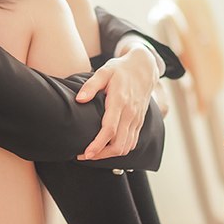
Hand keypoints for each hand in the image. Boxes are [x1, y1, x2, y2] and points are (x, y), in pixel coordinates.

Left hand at [76, 46, 161, 160]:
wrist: (144, 68)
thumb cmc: (121, 70)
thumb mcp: (104, 71)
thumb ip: (91, 85)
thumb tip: (79, 99)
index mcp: (120, 101)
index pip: (110, 130)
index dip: (98, 145)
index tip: (86, 153)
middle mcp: (130, 113)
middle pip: (119, 144)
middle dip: (101, 155)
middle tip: (85, 155)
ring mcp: (137, 119)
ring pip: (126, 147)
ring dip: (110, 155)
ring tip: (94, 154)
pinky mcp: (139, 122)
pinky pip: (132, 143)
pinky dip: (120, 150)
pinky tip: (108, 148)